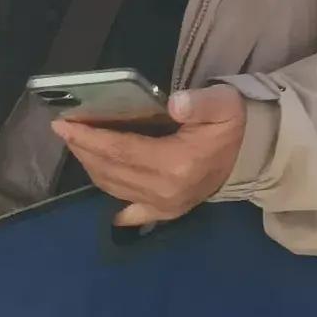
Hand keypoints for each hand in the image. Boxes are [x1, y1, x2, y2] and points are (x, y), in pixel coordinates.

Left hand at [55, 85, 248, 228]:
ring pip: (113, 187)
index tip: (64, 124)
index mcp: (176, 164)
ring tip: (78, 145)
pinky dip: (111, 196)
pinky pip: (129, 210)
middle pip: (110, 170)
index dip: (89, 138)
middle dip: (83, 149)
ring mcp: (164, 207)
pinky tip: (101, 181)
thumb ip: (200, 102)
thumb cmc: (232, 126)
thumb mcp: (223, 104)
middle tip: (65, 130)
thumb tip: (174, 103)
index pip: (120, 150)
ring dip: (91, 166)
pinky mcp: (165, 214)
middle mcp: (165, 191)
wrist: (252, 155)